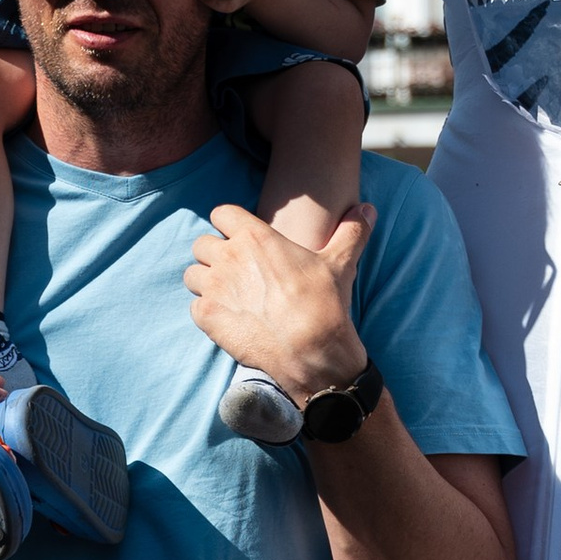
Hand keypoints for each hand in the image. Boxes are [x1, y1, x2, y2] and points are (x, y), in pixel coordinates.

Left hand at [182, 203, 373, 400]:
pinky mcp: (207, 316)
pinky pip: (193, 305)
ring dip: (205, 281)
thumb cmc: (324, 304)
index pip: (222, 213)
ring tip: (227, 295)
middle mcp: (229, 256)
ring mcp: (215, 287)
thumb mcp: (340, 263)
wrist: (312, 351)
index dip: (229, 225)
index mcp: (255, 236)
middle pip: (202, 244)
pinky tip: (226, 318)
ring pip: (193, 274)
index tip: (240, 239)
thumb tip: (368, 208)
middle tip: (234, 272)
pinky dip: (206, 311)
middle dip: (214, 255)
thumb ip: (351, 231)